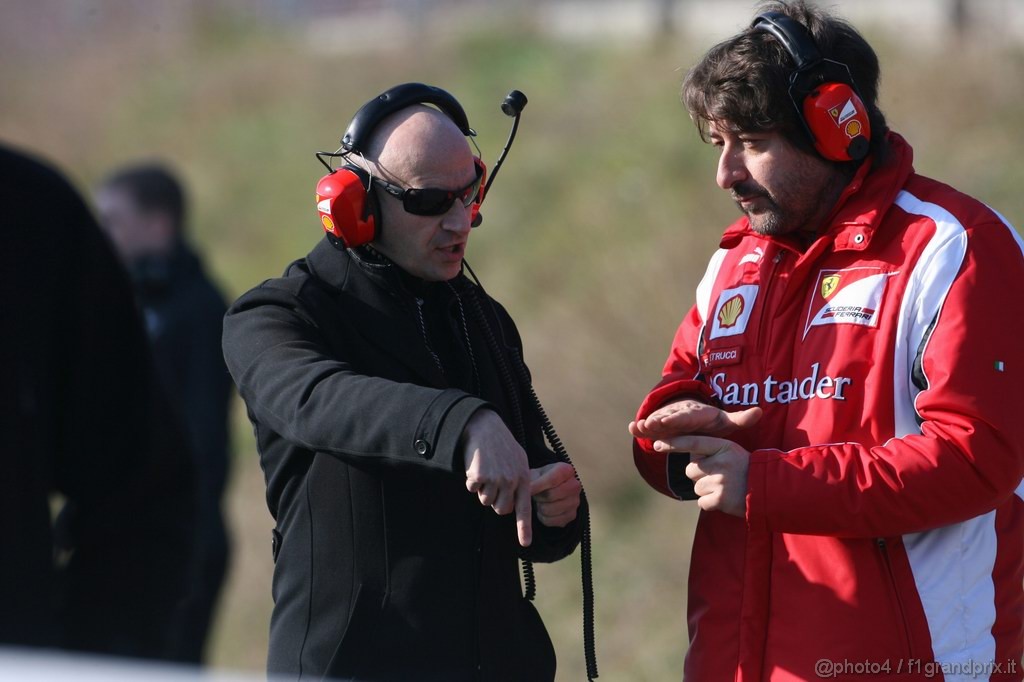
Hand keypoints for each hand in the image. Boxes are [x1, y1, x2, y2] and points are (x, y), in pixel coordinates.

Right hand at [462, 410, 532, 546]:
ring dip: (482, 490)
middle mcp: (511, 481)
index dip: (523, 528)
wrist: (484, 426)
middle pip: (501, 509)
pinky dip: (471, 481)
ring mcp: (496, 479)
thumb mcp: (518, 459)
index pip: (524, 509)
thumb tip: (514, 504)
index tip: (525, 544)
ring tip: (486, 469)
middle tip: (493, 482)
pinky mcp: (479, 476)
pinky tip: (476, 466)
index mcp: (524, 478)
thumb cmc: (501, 443)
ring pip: (485, 501)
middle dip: (495, 501)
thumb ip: (519, 480)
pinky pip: (473, 490)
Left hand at [529, 462, 580, 527]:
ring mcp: (575, 502)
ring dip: (539, 507)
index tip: (526, 489)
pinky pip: (550, 521)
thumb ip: (531, 481)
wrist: (548, 490)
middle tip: (535, 494)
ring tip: (540, 500)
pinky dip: (542, 517)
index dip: (537, 485)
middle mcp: (575, 485)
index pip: (552, 479)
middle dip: (538, 496)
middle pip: (550, 495)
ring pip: (548, 509)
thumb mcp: (535, 475)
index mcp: (567, 470)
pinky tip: (544, 509)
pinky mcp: (571, 516)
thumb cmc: (539, 479)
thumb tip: (528, 491)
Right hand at [629, 399, 760, 439]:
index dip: (678, 419)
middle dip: (659, 421)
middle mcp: (678, 414)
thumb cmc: (710, 420)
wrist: (693, 413)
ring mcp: (667, 419)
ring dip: (647, 425)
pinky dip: (640, 427)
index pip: (686, 417)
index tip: (669, 421)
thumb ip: (740, 419)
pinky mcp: (659, 425)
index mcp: (694, 414)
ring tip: (637, 428)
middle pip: (668, 418)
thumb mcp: (725, 420)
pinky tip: (631, 429)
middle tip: (650, 425)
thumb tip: (759, 412)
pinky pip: (649, 426)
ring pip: (656, 421)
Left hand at [654, 435, 749, 516]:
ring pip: (696, 487)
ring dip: (706, 490)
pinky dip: (711, 504)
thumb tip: (689, 457)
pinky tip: (726, 499)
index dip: (673, 444)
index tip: (656, 444)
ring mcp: (720, 481)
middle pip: (690, 470)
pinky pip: (702, 502)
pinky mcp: (720, 500)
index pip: (693, 443)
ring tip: (726, 488)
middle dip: (699, 475)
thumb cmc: (747, 469)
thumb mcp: (732, 452)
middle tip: (720, 477)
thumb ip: (711, 451)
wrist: (770, 490)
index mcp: (723, 447)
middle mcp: (720, 462)